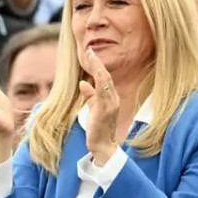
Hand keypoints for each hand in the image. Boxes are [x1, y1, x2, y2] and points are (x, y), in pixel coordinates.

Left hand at [78, 48, 119, 162]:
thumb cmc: (99, 129)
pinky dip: (98, 83)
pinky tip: (92, 75)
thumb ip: (90, 96)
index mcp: (111, 98)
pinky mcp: (104, 110)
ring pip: (105, 82)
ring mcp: (110, 104)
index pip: (105, 78)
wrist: (104, 146)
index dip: (98, 66)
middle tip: (90, 50)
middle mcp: (114, 99)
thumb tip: (83, 83)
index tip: (91, 54)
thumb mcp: (94, 110)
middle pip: (106, 77)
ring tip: (91, 57)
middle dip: (98, 63)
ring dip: (98, 69)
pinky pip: (102, 93)